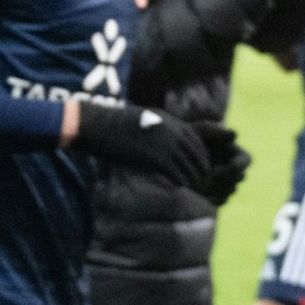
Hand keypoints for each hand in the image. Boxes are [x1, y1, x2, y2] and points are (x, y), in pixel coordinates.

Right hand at [70, 102, 210, 185]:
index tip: (201, 162)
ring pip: (187, 163)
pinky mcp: (155, 156)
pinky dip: (180, 180)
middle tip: (202, 177)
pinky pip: (175, 171)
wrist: (101, 124)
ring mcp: (165, 143)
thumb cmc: (114, 122)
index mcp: (169, 121)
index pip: (194, 138)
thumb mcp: (141, 118)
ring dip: (192, 175)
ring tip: (193, 185)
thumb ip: (155, 126)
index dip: (200, 152)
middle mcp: (172, 131)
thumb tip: (157, 135)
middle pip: (195, 152)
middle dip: (200, 165)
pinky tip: (180, 187)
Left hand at [193, 123, 252, 205]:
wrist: (173, 153)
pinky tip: (202, 195)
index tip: (232, 164)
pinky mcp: (215, 195)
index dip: (241, 163)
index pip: (246, 160)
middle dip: (229, 176)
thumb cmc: (190, 136)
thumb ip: (217, 133)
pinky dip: (214, 199)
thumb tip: (234, 134)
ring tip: (206, 184)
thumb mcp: (201, 131)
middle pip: (241, 177)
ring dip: (222, 188)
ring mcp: (225, 184)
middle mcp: (233, 170)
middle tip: (214, 175)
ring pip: (232, 190)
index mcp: (235, 153)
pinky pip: (221, 201)